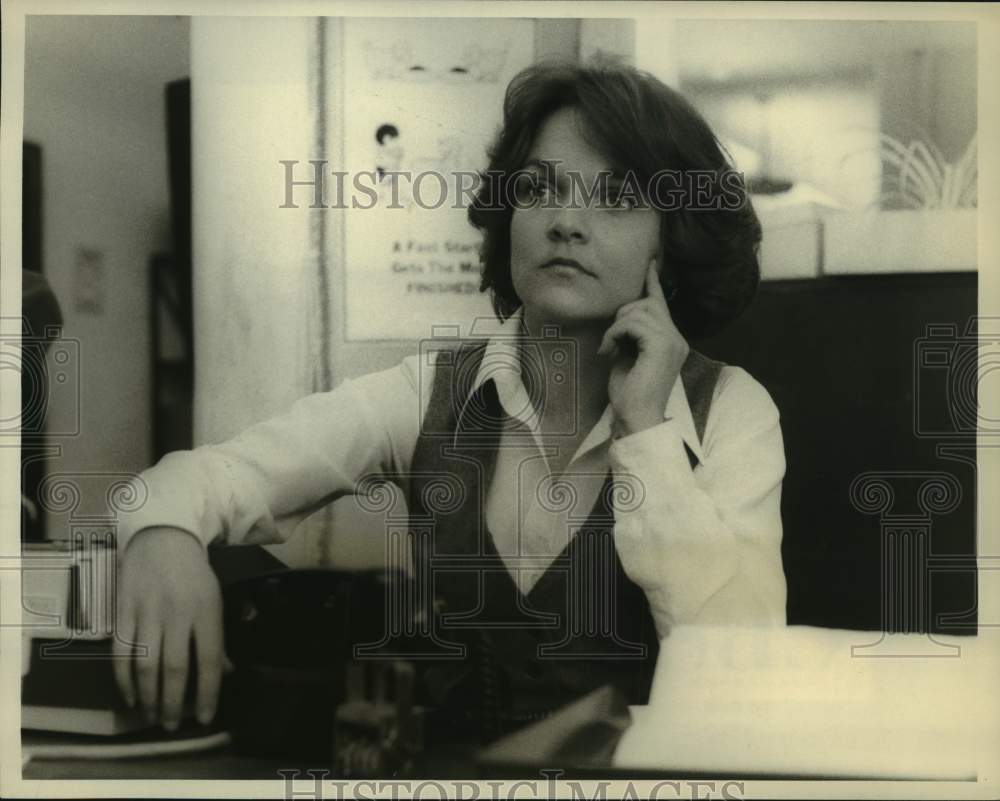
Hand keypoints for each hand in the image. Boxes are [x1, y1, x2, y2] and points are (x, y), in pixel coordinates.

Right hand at [113, 527, 227, 729]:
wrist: (163, 537)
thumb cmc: (194, 574)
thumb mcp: (215, 600)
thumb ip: (217, 637)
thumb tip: (225, 674)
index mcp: (207, 611)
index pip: (209, 660)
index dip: (207, 693)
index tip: (204, 719)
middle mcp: (177, 614)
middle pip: (174, 668)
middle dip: (172, 703)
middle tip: (171, 726)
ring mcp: (147, 612)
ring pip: (145, 665)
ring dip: (147, 697)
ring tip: (150, 717)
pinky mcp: (123, 611)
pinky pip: (120, 653)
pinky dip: (123, 679)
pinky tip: (129, 696)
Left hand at [598, 259, 689, 436]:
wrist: (636, 418)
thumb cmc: (629, 395)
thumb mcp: (627, 358)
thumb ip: (630, 336)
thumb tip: (620, 319)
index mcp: (671, 342)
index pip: (661, 306)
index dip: (653, 283)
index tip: (650, 264)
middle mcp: (676, 339)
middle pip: (647, 304)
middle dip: (622, 314)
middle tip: (610, 340)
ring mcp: (672, 342)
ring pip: (639, 311)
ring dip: (616, 327)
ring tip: (609, 348)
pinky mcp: (662, 346)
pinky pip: (634, 323)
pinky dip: (615, 333)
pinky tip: (610, 351)